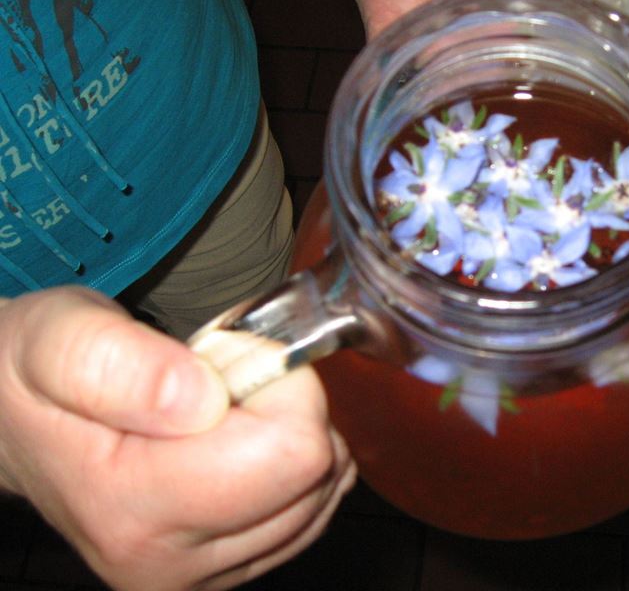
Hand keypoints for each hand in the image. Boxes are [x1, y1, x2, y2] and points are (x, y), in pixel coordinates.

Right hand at [0, 287, 354, 590]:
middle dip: (285, 407)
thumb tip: (203, 398)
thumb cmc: (34, 377)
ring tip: (217, 411)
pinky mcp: (223, 569)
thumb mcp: (57, 339)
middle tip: (216, 382)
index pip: (293, 451)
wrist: (11, 424)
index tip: (227, 358)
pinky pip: (309, 510)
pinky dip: (288, 464)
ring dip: (287, 434)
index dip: (281, 382)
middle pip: (315, 475)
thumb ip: (123, 365)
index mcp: (132, 511)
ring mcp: (200, 576)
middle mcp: (170, 564)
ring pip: (320, 493)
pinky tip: (237, 439)